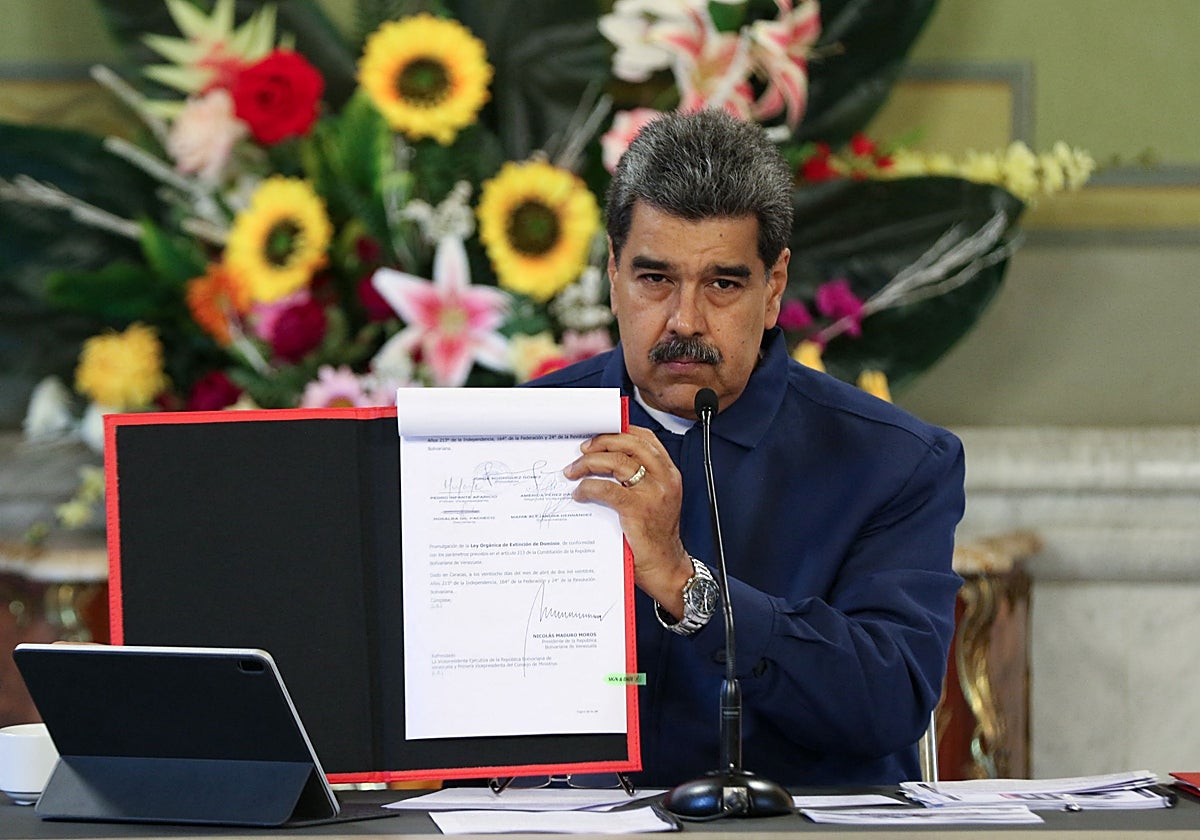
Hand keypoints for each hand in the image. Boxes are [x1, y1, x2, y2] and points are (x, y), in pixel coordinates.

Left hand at [563, 426, 694, 616]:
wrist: (666, 567)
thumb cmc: (656, 537)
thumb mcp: (655, 501)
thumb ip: (639, 480)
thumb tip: (603, 461)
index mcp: (669, 474)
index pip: (645, 439)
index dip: (619, 432)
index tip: (599, 435)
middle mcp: (664, 479)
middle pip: (629, 443)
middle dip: (601, 442)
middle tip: (582, 450)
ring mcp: (652, 493)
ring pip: (616, 461)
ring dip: (588, 463)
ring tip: (573, 471)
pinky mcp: (637, 509)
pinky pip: (606, 489)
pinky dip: (588, 487)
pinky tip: (579, 493)